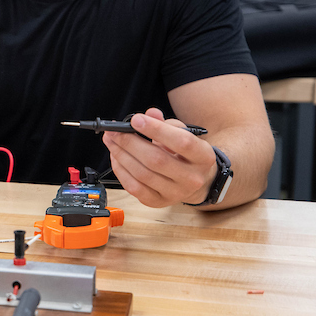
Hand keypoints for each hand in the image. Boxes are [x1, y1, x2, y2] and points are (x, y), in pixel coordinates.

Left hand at [102, 108, 217, 207]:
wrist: (196, 181)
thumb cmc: (186, 154)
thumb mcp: (183, 134)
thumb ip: (166, 123)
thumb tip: (150, 114)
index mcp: (203, 157)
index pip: (181, 142)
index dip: (156, 129)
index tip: (136, 120)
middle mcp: (192, 178)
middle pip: (156, 160)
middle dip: (130, 143)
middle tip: (114, 131)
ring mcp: (175, 193)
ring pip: (142, 174)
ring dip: (121, 155)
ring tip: (111, 141)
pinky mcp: (158, 202)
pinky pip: (134, 187)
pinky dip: (121, 170)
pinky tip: (116, 157)